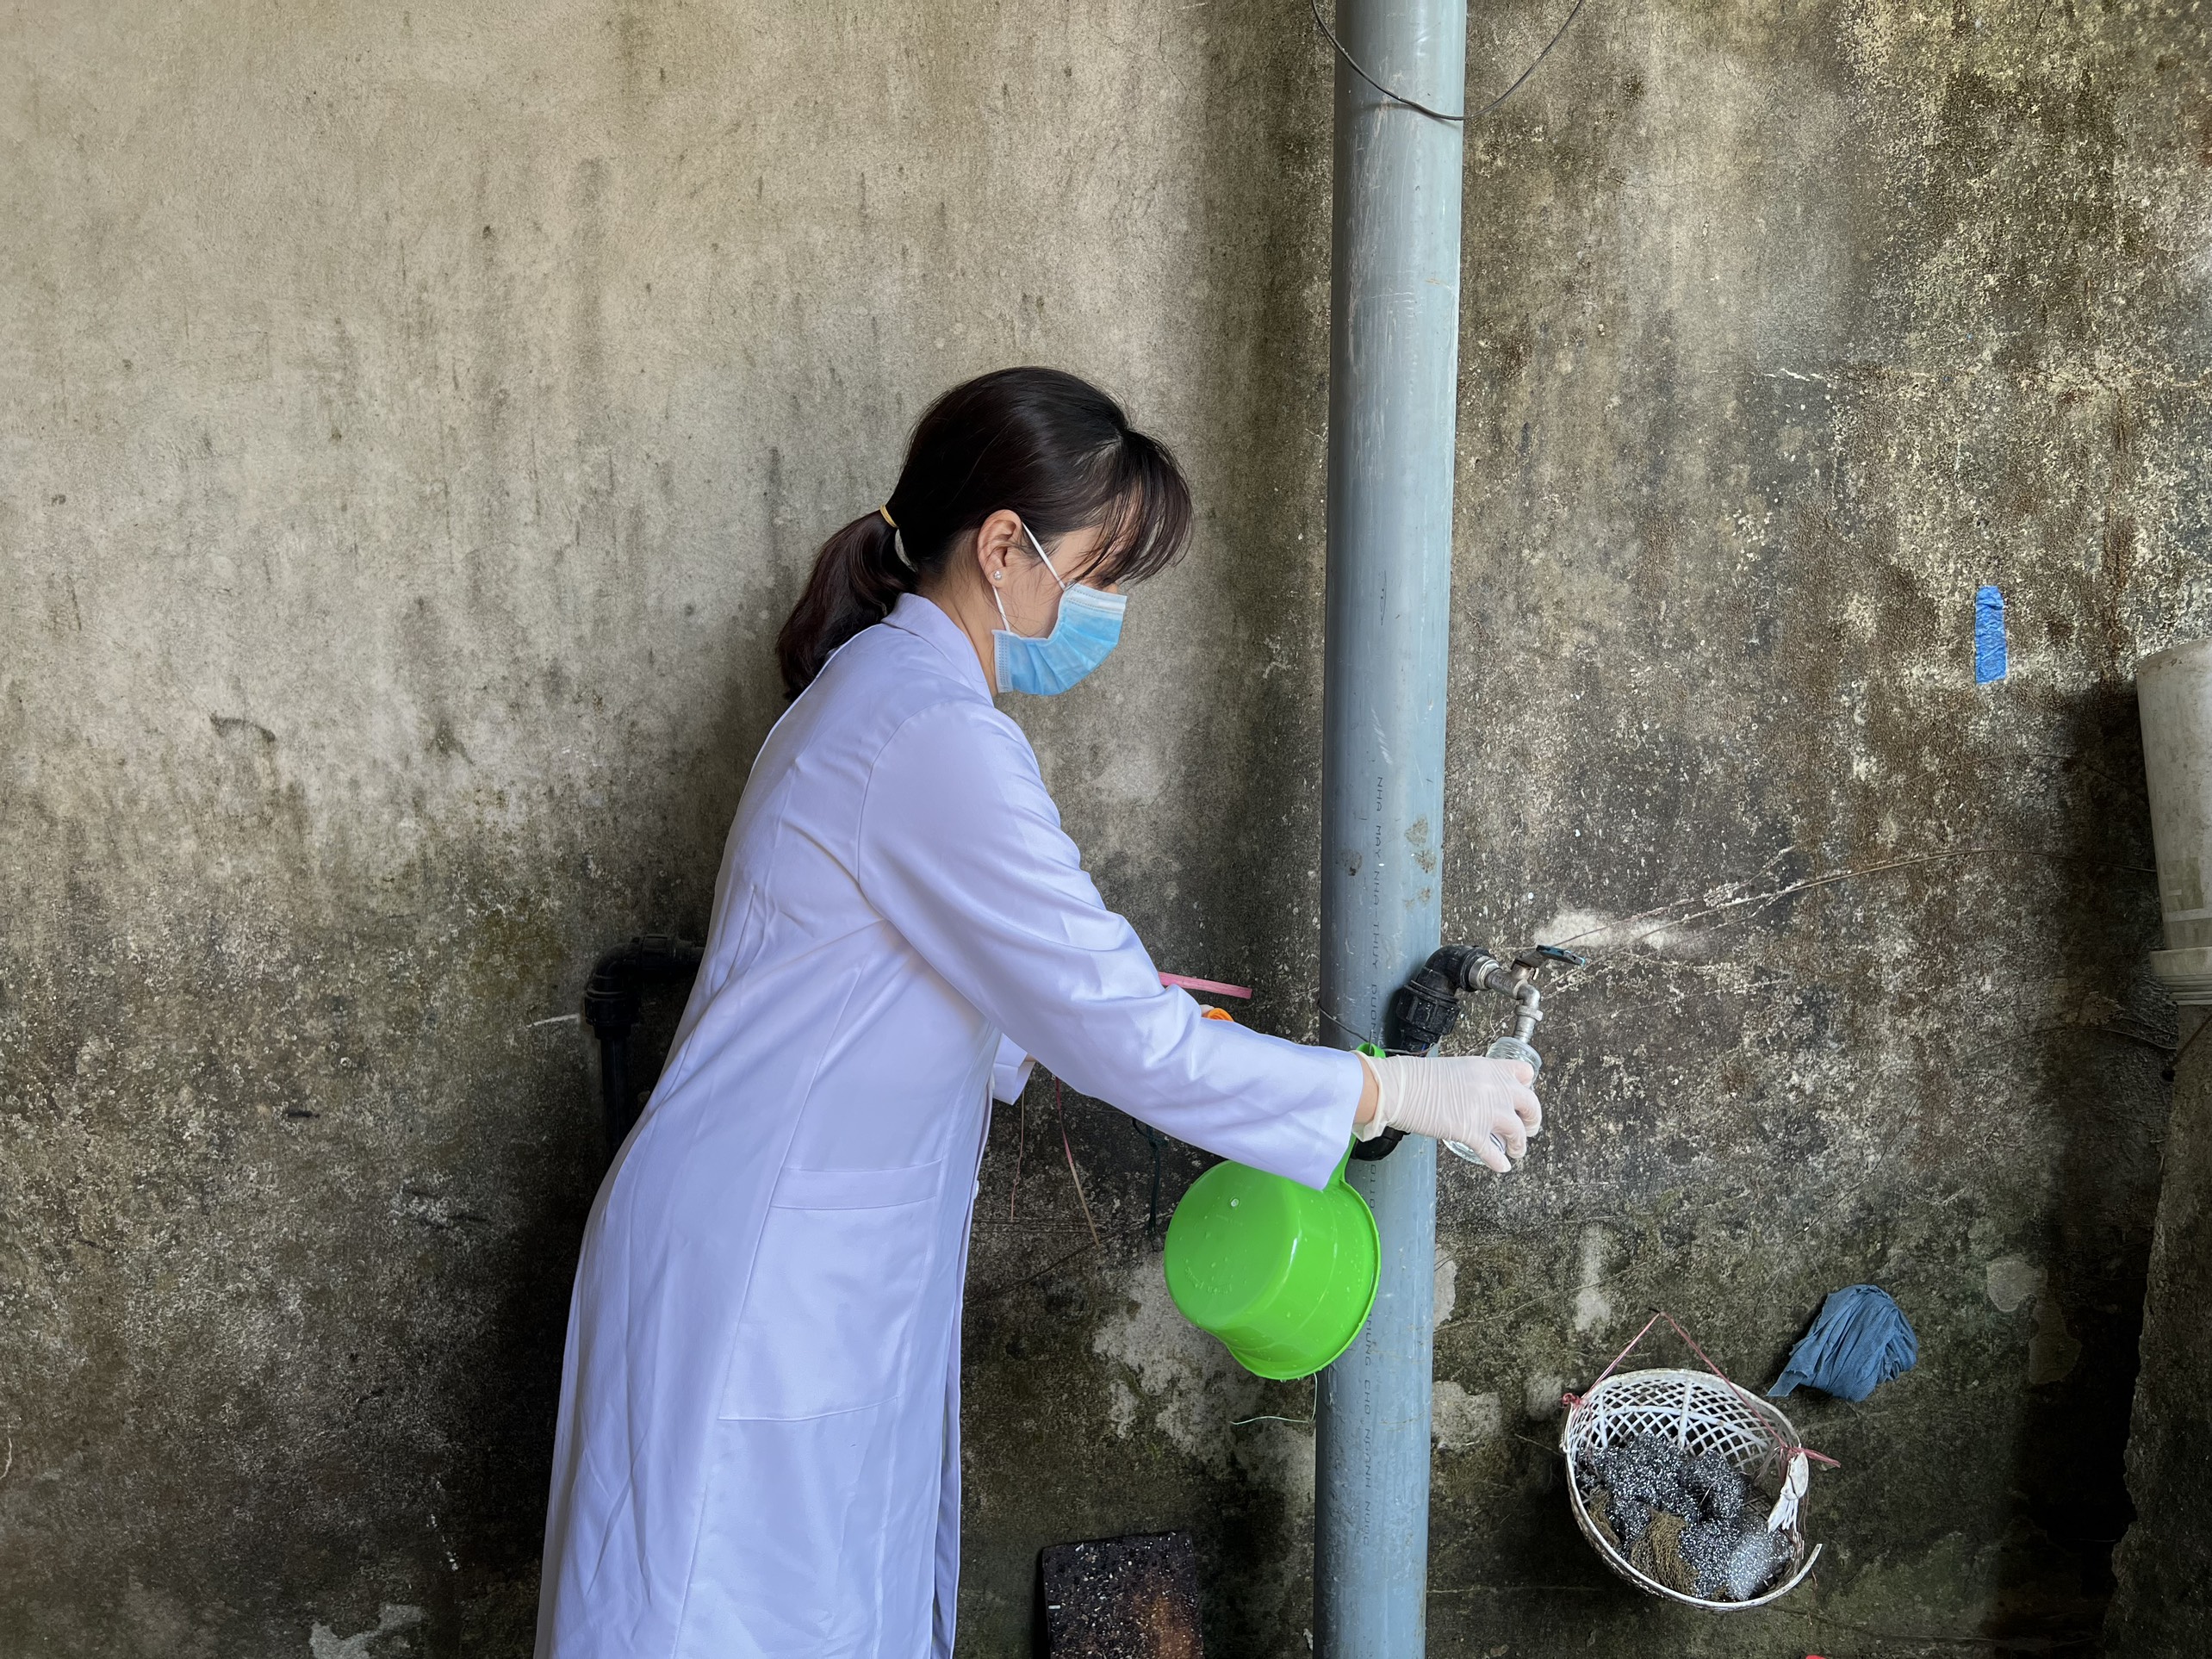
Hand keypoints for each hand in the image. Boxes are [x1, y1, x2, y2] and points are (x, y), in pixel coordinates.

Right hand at [1354, 1055, 1541, 1172]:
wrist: (1400, 1088)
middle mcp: (1493, 1087)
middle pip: (1530, 1104)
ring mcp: (1484, 1111)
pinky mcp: (1472, 1132)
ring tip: (1516, 1150)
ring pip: (1517, 1131)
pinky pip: (1493, 1152)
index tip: (1525, 1096)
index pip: (1524, 1073)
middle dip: (1533, 1119)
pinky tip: (1502, 1166)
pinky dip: (1500, 1162)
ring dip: (1519, 1144)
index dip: (1527, 1087)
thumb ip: (1474, 1080)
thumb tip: (1478, 1094)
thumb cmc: (1416, 1077)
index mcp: (1488, 1068)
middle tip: (1531, 1128)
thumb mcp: (1454, 1068)